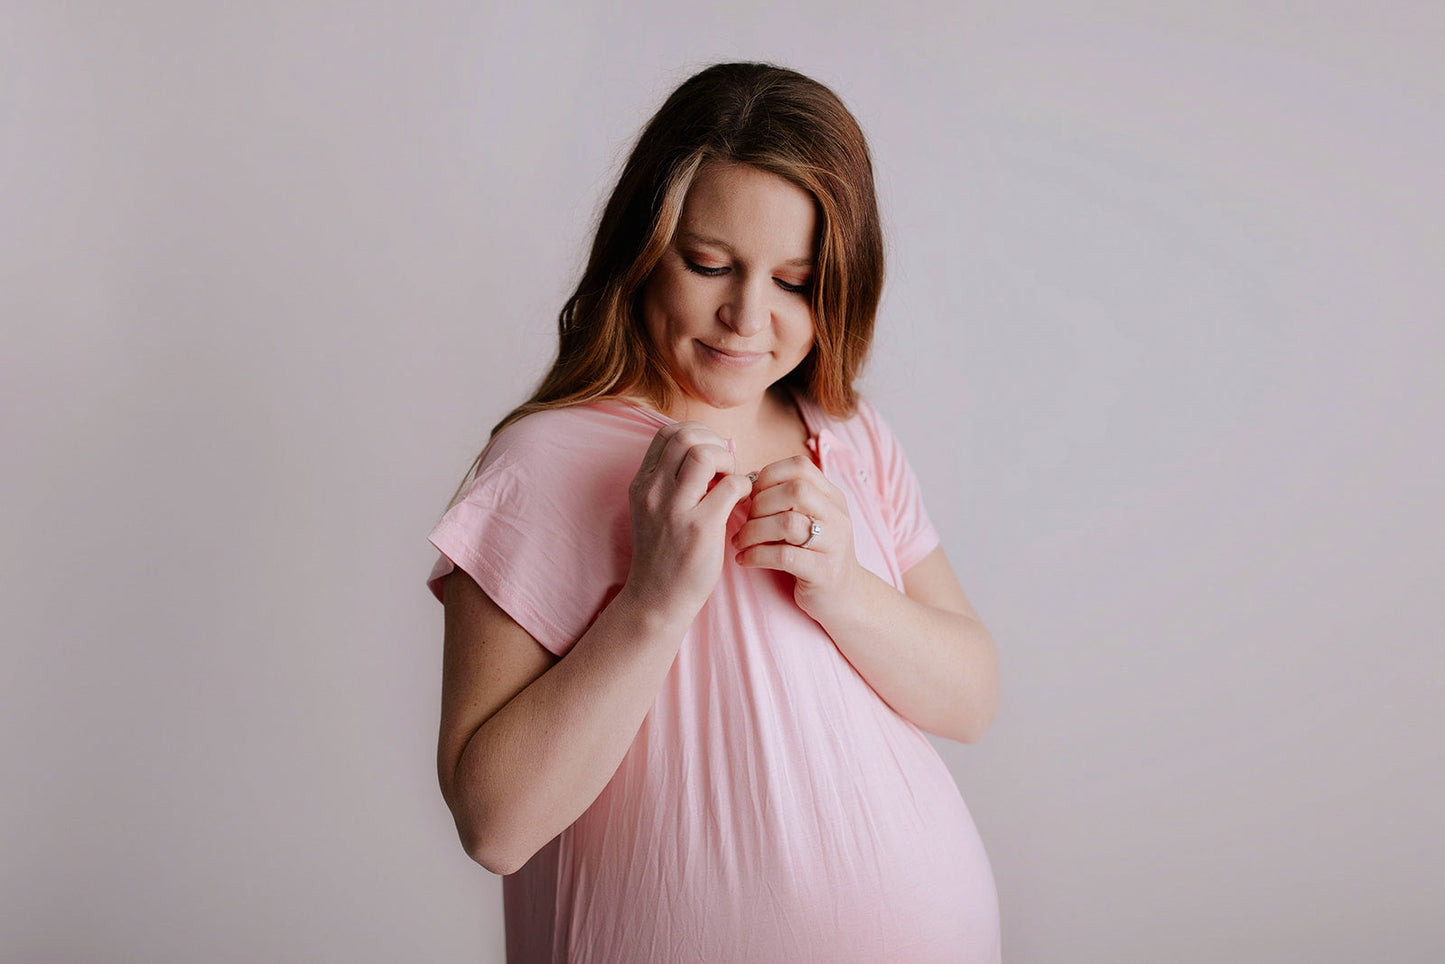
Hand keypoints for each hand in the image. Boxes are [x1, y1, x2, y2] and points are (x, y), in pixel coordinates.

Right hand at [624, 422, 752, 619]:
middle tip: (725, 465)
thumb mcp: (653, 510)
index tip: (709, 452)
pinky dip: (743, 485)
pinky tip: (742, 500)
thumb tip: (709, 450)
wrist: (657, 598)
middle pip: (685, 436)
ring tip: (731, 480)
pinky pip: (730, 486)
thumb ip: (671, 480)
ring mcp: (675, 509)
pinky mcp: (700, 528)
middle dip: (713, 442)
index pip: (666, 433)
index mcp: (642, 483)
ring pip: (705, 454)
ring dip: (727, 460)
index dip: (695, 434)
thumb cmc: (663, 553)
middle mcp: (653, 491)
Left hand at [732, 455, 863, 619]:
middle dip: (761, 503)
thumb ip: (786, 499)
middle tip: (746, 521)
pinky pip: (784, 556)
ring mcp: (834, 544)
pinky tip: (744, 560)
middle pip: (796, 491)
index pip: (800, 466)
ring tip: (740, 542)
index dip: (769, 475)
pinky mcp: (823, 573)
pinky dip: (757, 556)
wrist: (845, 597)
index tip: (752, 495)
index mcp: (832, 497)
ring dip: (754, 531)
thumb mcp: (808, 520)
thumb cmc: (814, 554)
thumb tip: (747, 480)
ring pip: (788, 523)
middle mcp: (837, 517)